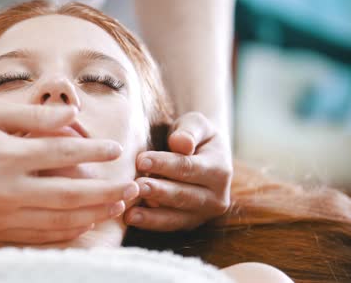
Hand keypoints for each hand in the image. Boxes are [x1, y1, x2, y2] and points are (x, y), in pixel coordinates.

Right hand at [0, 103, 138, 243]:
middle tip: (133, 187)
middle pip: (69, 195)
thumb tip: (74, 114)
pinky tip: (86, 221)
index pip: (61, 153)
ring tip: (118, 205)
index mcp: (5, 155)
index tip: (116, 149)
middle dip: (105, 192)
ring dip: (93, 214)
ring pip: (58, 221)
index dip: (93, 150)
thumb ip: (34, 116)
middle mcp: (5, 189)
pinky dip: (67, 231)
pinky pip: (39, 236)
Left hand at [124, 112, 231, 230]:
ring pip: (176, 216)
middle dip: (158, 191)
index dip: (164, 164)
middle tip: (136, 186)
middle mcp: (217, 197)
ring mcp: (204, 214)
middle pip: (183, 195)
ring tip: (130, 211)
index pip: (188, 167)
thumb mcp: (195, 124)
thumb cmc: (192, 135)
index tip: (141, 160)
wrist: (201, 153)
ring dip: (152, 214)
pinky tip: (131, 219)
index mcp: (220, 170)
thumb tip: (181, 144)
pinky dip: (150, 223)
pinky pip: (169, 225)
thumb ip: (189, 131)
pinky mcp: (189, 223)